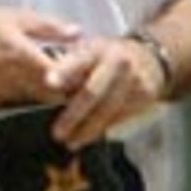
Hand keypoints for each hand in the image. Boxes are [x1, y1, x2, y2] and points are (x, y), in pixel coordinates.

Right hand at [0, 8, 83, 107]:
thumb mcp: (15, 17)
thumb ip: (49, 26)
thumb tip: (76, 33)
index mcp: (22, 56)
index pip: (61, 78)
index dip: (75, 79)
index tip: (83, 75)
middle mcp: (13, 80)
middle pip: (51, 95)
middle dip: (63, 89)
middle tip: (71, 79)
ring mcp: (1, 94)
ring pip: (34, 101)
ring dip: (43, 92)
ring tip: (45, 77)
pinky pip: (15, 103)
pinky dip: (22, 94)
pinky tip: (17, 80)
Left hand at [43, 34, 166, 146]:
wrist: (148, 57)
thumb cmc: (105, 57)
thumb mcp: (86, 51)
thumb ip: (67, 66)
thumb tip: (43, 87)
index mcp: (98, 48)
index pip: (79, 60)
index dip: (64, 71)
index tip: (49, 82)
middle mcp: (118, 61)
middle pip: (93, 91)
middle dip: (73, 115)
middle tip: (57, 133)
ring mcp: (134, 78)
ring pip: (108, 110)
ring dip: (88, 129)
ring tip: (70, 142)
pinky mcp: (145, 95)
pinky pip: (120, 116)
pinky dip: (103, 129)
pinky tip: (89, 137)